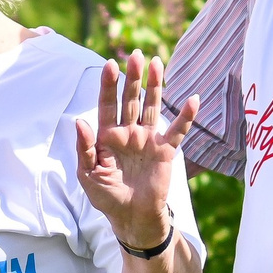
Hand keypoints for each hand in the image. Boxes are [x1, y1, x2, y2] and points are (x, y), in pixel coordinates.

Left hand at [74, 52, 197, 251]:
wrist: (132, 218)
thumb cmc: (107, 197)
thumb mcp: (88, 175)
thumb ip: (84, 148)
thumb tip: (80, 121)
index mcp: (107, 136)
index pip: (107, 105)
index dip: (108, 85)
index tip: (109, 65)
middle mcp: (128, 133)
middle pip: (130, 99)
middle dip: (132, 77)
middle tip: (136, 54)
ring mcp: (148, 140)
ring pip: (152, 106)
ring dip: (155, 85)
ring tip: (157, 62)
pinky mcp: (165, 151)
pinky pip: (177, 131)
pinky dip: (187, 116)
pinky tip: (193, 99)